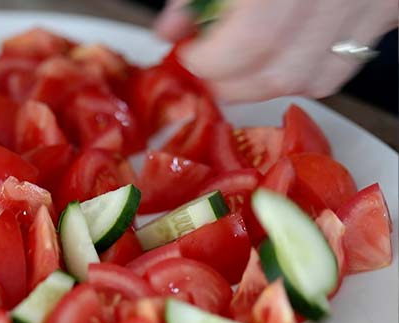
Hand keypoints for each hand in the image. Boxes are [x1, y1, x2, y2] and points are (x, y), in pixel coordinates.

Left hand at [154, 0, 397, 102]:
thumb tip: (172, 30)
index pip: (253, 39)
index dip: (212, 62)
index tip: (191, 56)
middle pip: (281, 71)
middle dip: (231, 84)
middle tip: (207, 71)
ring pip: (313, 78)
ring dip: (265, 84)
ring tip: (239, 68)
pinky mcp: (386, 9)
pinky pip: (342, 66)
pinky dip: (304, 74)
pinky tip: (280, 57)